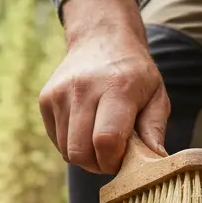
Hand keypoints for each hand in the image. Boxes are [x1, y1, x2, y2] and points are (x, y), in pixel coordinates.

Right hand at [39, 0, 169, 174]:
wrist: (101, 38)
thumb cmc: (134, 74)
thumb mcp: (156, 95)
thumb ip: (155, 129)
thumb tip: (156, 160)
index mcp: (116, 87)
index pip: (106, 141)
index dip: (114, 160)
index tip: (124, 157)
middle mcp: (82, 88)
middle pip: (81, 152)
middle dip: (98, 164)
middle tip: (112, 154)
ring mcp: (59, 93)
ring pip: (68, 151)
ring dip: (86, 155)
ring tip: (100, 139)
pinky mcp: (45, 100)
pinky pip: (57, 142)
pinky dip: (72, 144)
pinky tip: (86, 128)